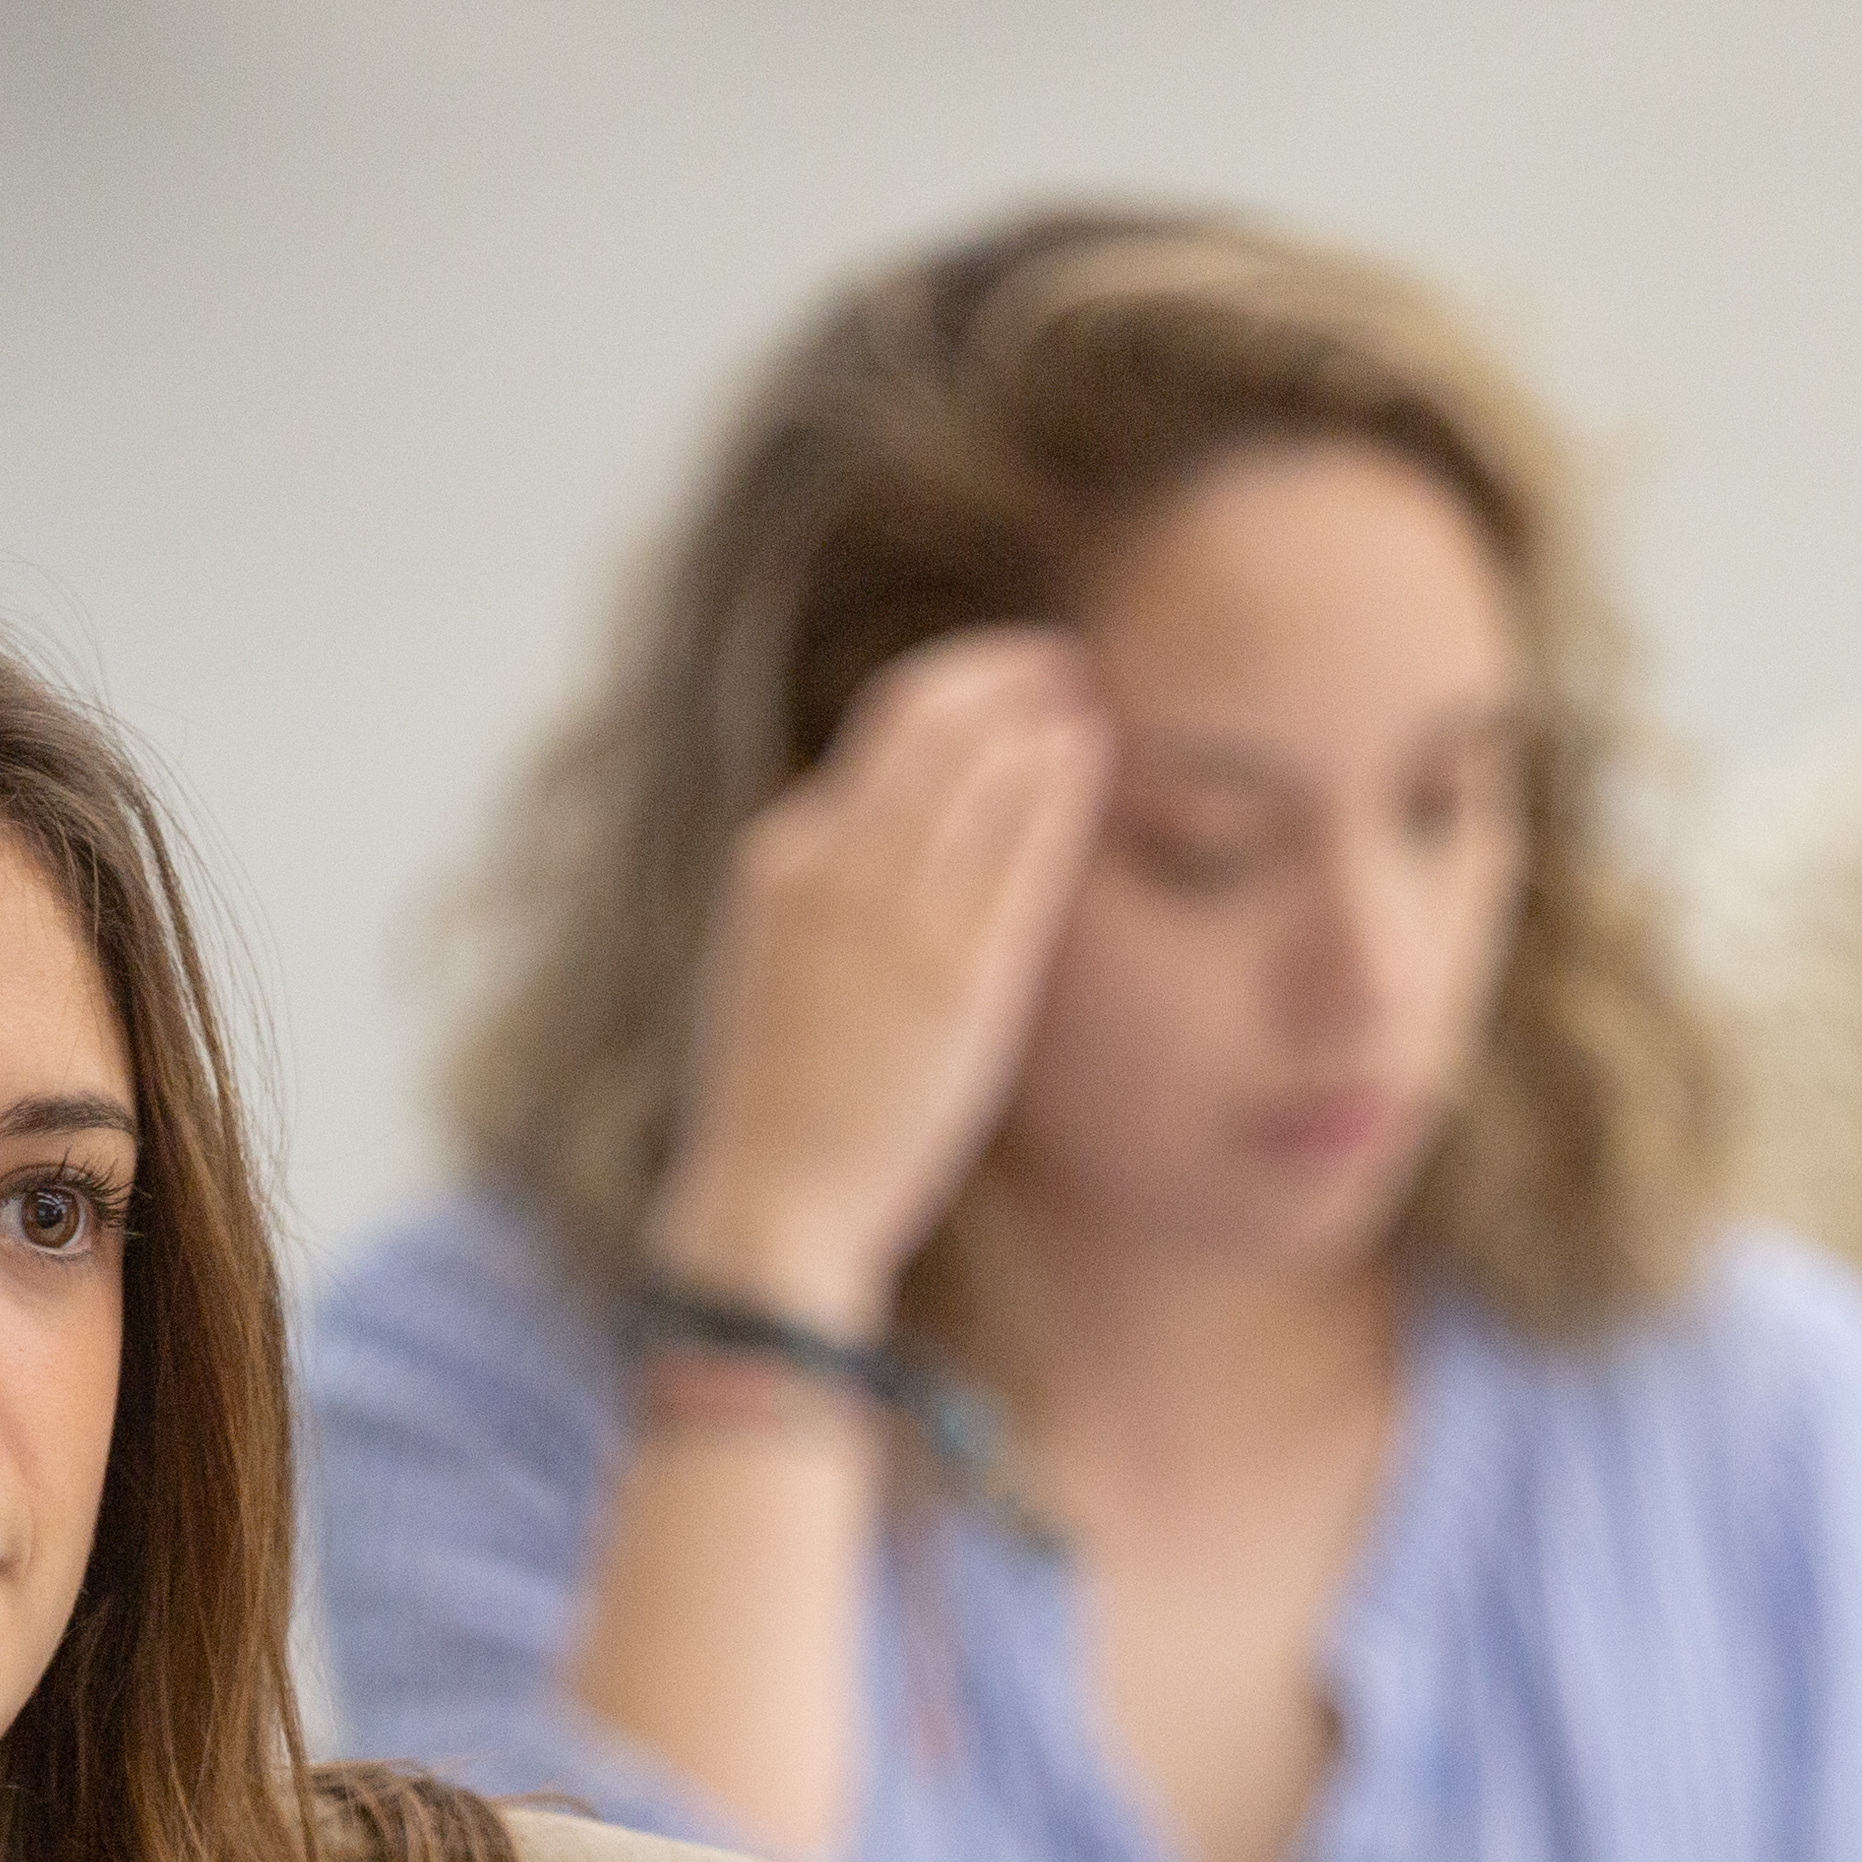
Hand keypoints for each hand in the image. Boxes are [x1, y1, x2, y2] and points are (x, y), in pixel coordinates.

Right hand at [648, 627, 1114, 1334]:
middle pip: (926, 719)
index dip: (952, 688)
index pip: (874, 735)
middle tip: (1061, 659)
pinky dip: (1060, 784)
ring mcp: (896, 922)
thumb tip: (892, 834)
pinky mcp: (959, 980)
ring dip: (1037, 712)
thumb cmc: (783, 1098)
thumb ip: (828, 889)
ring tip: (1083, 694)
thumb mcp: (778, 962)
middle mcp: (832, 871)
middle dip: (1000, 671)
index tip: (1002, 679)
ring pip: (978, 766)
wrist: (771, 1202)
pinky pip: (1022, 848)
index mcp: (778, 861)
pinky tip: (1089, 752)